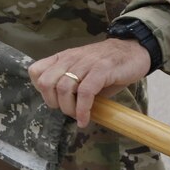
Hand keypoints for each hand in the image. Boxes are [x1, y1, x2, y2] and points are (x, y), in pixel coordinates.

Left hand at [27, 38, 150, 127]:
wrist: (133, 50)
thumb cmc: (107, 66)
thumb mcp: (83, 72)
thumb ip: (71, 85)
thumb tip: (65, 108)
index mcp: (62, 58)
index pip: (35, 71)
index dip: (40, 90)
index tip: (54, 100)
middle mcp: (70, 59)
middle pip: (46, 83)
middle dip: (53, 103)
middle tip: (67, 110)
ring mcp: (85, 63)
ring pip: (63, 88)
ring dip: (68, 108)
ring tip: (78, 116)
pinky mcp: (102, 70)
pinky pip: (85, 92)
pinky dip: (82, 110)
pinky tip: (85, 119)